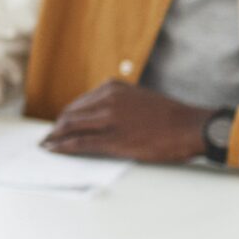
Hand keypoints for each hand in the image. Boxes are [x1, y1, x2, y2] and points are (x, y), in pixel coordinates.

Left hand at [42, 81, 210, 162]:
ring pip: (71, 127)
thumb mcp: (138, 98)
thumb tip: (98, 115)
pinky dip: (62, 146)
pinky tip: (53, 150)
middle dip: (57, 127)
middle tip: (48, 137)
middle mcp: (107, 100)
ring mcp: (109, 120)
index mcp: (112, 88)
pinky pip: (79, 142)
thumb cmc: (169, 116)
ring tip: (46, 145)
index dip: (66, 116)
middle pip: (70, 114)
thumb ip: (117, 102)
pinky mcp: (113, 140)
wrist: (191, 127)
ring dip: (54, 137)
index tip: (59, 125)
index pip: (79, 103)